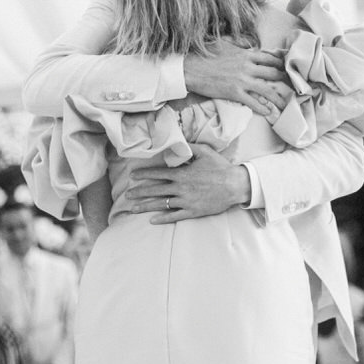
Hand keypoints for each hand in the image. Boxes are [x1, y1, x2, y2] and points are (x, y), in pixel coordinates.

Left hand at [127, 145, 251, 222]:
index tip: (133, 177)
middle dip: (140, 192)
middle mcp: (181, 188)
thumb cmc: (221, 167)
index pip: (158, 174)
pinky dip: (163, 218)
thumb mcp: (205, 152)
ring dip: (146, 206)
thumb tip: (177, 143)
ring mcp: (186, 201)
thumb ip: (189, 147)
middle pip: (155, 190)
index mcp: (182, 174)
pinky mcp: (193, 211)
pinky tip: (152, 220)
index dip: (144, 175)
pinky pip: (174, 216)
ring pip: (161, 204)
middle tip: (128, 194)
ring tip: (134, 208)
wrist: (235, 185)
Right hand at [183, 40, 291, 115]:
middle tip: (294, 87)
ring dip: (278, 98)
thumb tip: (250, 44)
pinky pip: (253, 102)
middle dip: (285, 80)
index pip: (270, 58)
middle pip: (273, 73)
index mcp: (246, 53)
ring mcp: (242, 80)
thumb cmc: (204, 54)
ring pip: (267, 89)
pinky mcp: (235, 92)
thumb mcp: (224, 43)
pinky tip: (269, 112)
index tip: (288, 68)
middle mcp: (248, 66)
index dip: (281, 63)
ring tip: (286, 105)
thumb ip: (240, 43)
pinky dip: (262, 108)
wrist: (190, 68)